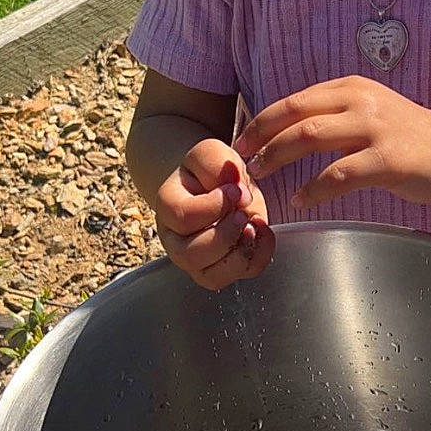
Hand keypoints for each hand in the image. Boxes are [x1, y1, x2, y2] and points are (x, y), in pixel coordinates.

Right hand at [155, 137, 274, 288]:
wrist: (216, 185)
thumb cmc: (211, 171)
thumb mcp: (211, 154)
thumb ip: (218, 164)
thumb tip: (238, 193)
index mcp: (168, 206)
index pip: (183, 216)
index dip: (215, 205)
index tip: (237, 189)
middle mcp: (175, 239)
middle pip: (191, 254)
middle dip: (225, 235)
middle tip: (244, 214)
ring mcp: (195, 260)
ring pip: (212, 277)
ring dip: (240, 252)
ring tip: (253, 226)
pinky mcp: (219, 270)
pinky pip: (239, 276)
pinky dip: (259, 257)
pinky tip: (262, 233)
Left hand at [235, 79, 430, 209]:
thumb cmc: (407, 136)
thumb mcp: (368, 111)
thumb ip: (332, 115)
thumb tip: (283, 131)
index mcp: (350, 87)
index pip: (293, 101)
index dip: (261, 122)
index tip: (242, 143)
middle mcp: (360, 101)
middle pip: (294, 116)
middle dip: (260, 139)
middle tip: (243, 163)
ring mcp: (375, 128)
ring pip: (309, 137)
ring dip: (278, 158)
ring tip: (260, 177)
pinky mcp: (387, 159)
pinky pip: (338, 174)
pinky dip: (313, 189)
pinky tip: (300, 200)